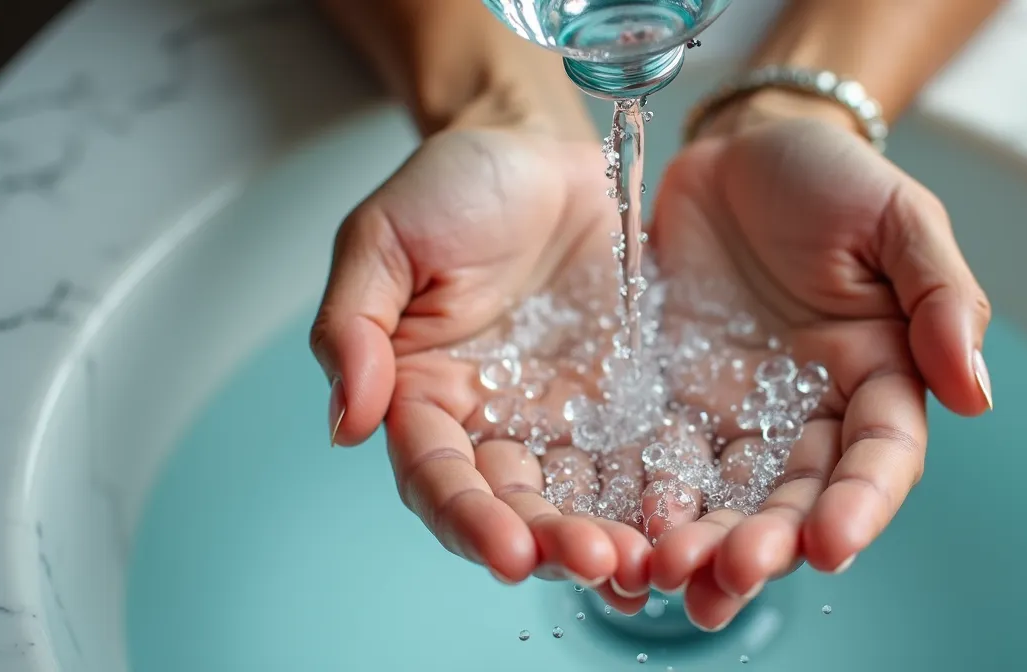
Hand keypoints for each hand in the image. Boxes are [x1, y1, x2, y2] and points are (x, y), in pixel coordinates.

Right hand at [308, 120, 656, 610]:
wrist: (546, 153)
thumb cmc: (456, 187)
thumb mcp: (382, 237)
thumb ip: (352, 325)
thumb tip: (345, 422)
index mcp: (427, 397)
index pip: (437, 477)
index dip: (468, 518)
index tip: (506, 550)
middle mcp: (495, 423)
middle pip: (515, 504)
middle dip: (550, 542)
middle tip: (594, 562)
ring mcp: (565, 417)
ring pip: (582, 496)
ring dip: (606, 536)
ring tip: (641, 561)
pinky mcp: (626, 401)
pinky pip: (642, 458)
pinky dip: (657, 498)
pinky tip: (682, 533)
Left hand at [645, 91, 993, 629]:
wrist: (736, 149)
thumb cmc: (828, 177)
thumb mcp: (897, 217)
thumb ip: (940, 296)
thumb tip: (975, 395)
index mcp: (877, 374)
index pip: (879, 454)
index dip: (860, 501)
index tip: (833, 543)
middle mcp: (809, 410)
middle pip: (796, 494)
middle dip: (770, 542)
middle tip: (731, 575)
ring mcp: (737, 410)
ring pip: (727, 495)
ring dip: (705, 543)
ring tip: (671, 577)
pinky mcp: (671, 399)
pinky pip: (660, 460)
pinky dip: (645, 504)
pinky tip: (624, 541)